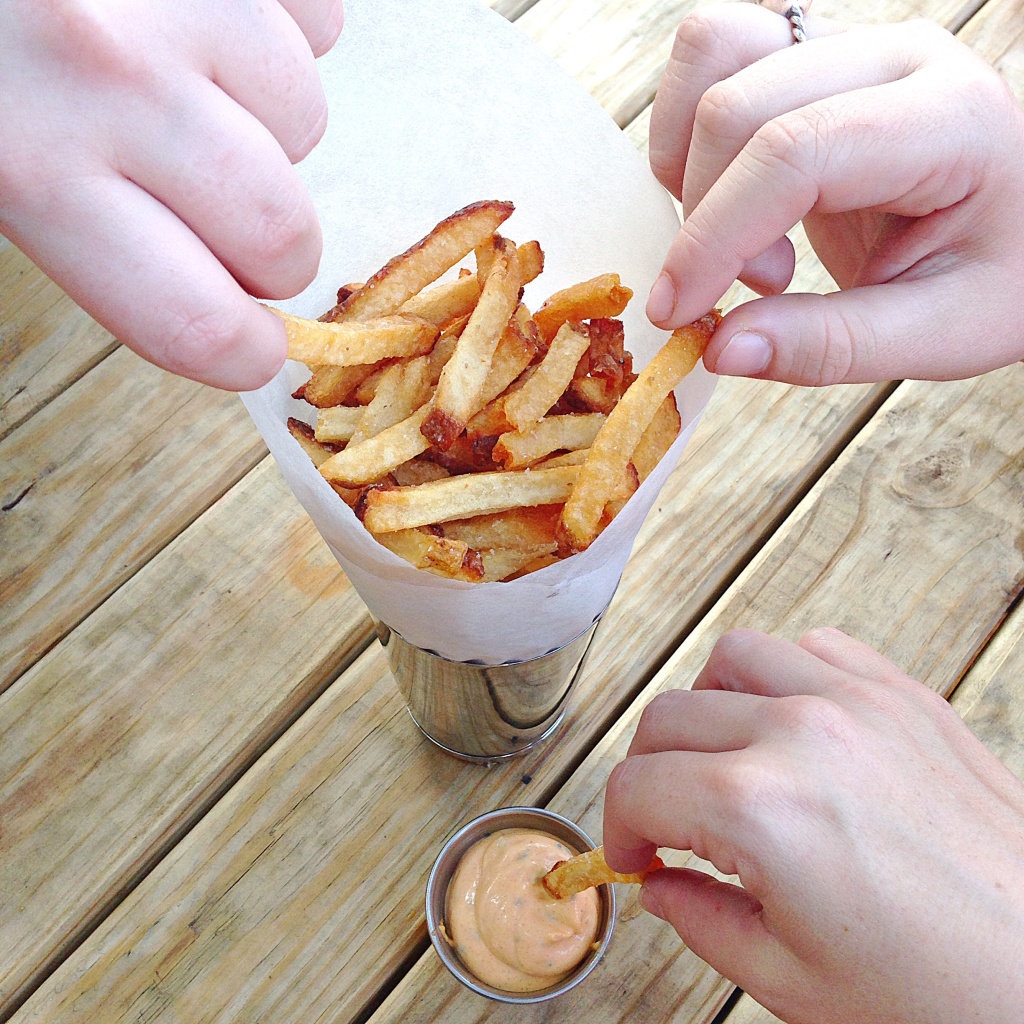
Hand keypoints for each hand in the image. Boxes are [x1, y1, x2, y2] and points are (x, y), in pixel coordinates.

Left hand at [0, 0, 343, 389]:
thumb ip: (67, 229)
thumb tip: (197, 295)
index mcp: (28, 161)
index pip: (199, 324)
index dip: (243, 353)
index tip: (251, 346)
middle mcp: (119, 77)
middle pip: (281, 238)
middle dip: (268, 249)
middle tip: (220, 216)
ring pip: (305, 121)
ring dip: (264, 121)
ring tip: (187, 76)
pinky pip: (317, 22)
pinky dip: (276, 28)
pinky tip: (203, 12)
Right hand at [603, 628, 1023, 1023]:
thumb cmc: (949, 993)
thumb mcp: (793, 981)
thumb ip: (702, 922)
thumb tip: (662, 886)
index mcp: (762, 808)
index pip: (638, 785)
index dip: (617, 829)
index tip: (632, 855)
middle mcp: (804, 734)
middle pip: (670, 715)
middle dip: (648, 773)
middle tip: (664, 821)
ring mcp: (860, 703)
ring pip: (735, 657)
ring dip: (707, 707)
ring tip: (719, 759)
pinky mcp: (908, 697)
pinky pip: (817, 648)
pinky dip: (784, 675)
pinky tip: (789, 725)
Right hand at [645, 6, 1023, 384]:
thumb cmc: (1003, 275)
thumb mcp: (940, 334)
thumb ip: (830, 347)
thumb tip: (719, 350)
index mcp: (950, 118)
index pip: (794, 153)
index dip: (715, 238)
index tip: (677, 312)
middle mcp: (898, 56)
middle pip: (737, 107)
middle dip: (710, 218)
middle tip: (764, 286)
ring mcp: (852, 41)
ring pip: (714, 54)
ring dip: (692, 163)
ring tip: (747, 235)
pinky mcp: (813, 53)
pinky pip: (714, 50)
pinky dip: (689, 130)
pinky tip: (730, 196)